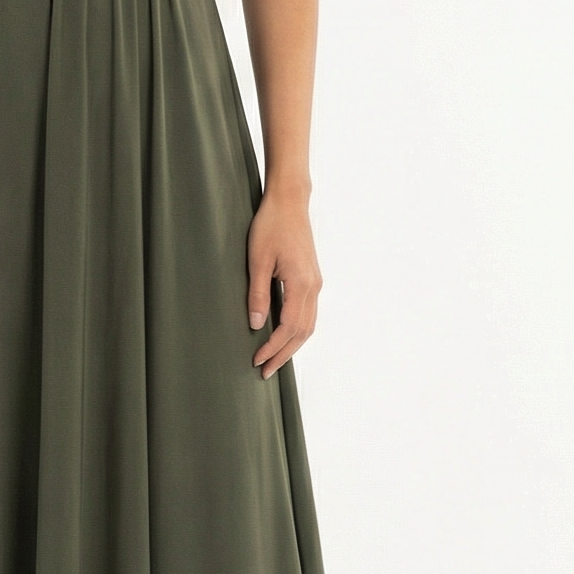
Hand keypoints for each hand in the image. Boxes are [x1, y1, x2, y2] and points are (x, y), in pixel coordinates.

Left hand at [246, 190, 320, 378]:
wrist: (289, 202)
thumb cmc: (271, 226)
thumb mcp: (257, 260)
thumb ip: (258, 294)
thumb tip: (257, 325)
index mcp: (301, 283)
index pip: (289, 328)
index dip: (273, 348)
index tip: (257, 361)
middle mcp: (313, 286)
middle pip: (303, 332)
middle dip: (283, 354)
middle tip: (265, 371)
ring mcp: (315, 282)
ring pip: (309, 325)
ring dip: (292, 345)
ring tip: (274, 359)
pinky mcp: (312, 278)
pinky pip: (309, 313)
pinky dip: (298, 330)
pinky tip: (284, 335)